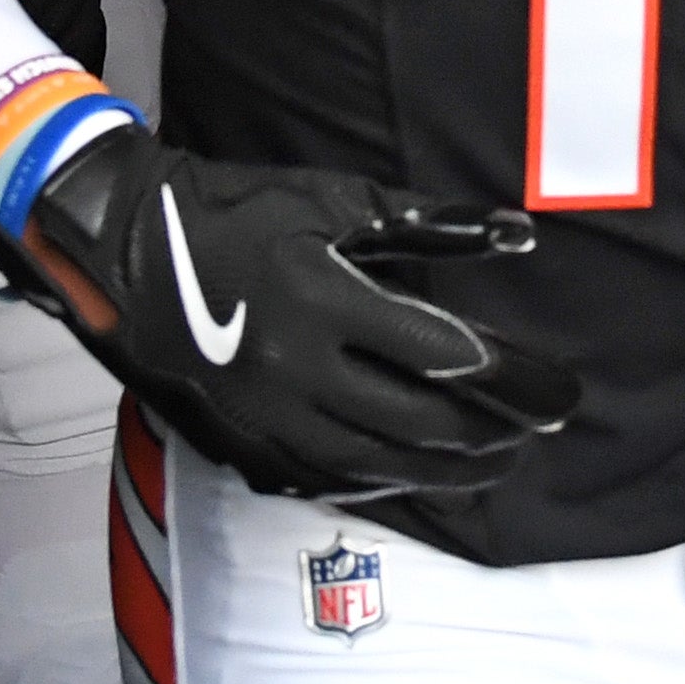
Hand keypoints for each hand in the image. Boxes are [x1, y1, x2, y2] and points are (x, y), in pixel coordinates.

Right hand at [0, 122, 580, 504]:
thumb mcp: (334, 201)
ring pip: (380, 466)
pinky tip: (418, 474)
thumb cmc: (236, 213)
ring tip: (499, 462)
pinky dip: (385, 482)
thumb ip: (430, 225)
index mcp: (323, 302)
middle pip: (421, 424)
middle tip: (542, 428)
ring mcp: (267, 418)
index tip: (559, 388)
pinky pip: (329, 480)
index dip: (513, 381)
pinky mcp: (243, 444)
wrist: (125, 250)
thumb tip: (518, 234)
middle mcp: (296, 371)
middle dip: (495, 433)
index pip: (444, 357)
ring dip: (451, 471)